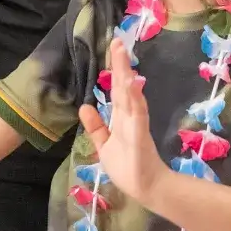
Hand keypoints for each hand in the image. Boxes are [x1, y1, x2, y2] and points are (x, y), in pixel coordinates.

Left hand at [78, 39, 166, 203]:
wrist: (146, 188)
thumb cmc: (127, 168)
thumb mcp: (105, 145)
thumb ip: (96, 127)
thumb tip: (84, 106)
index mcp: (121, 117)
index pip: (116, 90)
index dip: (113, 70)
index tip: (112, 48)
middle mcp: (130, 115)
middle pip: (123, 86)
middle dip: (120, 64)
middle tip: (117, 41)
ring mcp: (136, 123)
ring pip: (130, 95)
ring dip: (126, 75)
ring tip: (122, 55)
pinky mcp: (140, 134)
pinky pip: (137, 114)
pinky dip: (134, 98)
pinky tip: (131, 84)